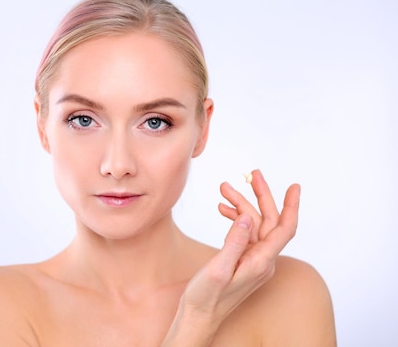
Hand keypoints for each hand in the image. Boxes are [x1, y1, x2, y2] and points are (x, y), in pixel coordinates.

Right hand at [161, 169, 299, 345]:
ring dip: (240, 206)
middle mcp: (262, 261)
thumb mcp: (217, 269)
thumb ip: (233, 243)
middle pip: (268, 222)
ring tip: (223, 190)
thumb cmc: (206, 298)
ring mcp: (253, 261)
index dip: (291, 206)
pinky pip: (244, 234)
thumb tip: (245, 217)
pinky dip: (235, 219)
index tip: (294, 186)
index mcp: (260, 262)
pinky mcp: (242, 261)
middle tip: (251, 175)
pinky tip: (222, 210)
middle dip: (260, 196)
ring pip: (253, 225)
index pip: (284, 229)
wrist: (198, 317)